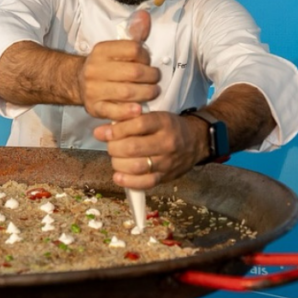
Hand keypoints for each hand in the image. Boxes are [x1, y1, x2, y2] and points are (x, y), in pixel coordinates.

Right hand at [77, 40, 160, 120]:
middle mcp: (94, 69)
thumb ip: (134, 33)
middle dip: (151, 77)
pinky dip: (129, 112)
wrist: (78, 82)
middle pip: (134, 72)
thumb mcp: (116, 47)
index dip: (146, 56)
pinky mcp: (94, 107)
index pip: (134, 49)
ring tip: (153, 92)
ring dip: (146, 93)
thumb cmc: (106, 65)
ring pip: (127, 92)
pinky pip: (114, 112)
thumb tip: (145, 15)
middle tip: (156, 80)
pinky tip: (139, 109)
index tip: (148, 61)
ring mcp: (92, 89)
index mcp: (101, 50)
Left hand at [93, 111, 208, 189]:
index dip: (116, 130)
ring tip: (115, 159)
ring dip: (118, 164)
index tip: (102, 133)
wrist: (196, 141)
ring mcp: (167, 162)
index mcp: (164, 122)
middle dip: (114, 148)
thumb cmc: (169, 126)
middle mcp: (167, 142)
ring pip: (136, 166)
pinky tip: (118, 177)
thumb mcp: (156, 115)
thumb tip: (105, 130)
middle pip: (133, 147)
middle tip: (110, 146)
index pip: (138, 124)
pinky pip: (146, 183)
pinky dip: (128, 182)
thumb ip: (133, 120)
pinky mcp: (166, 176)